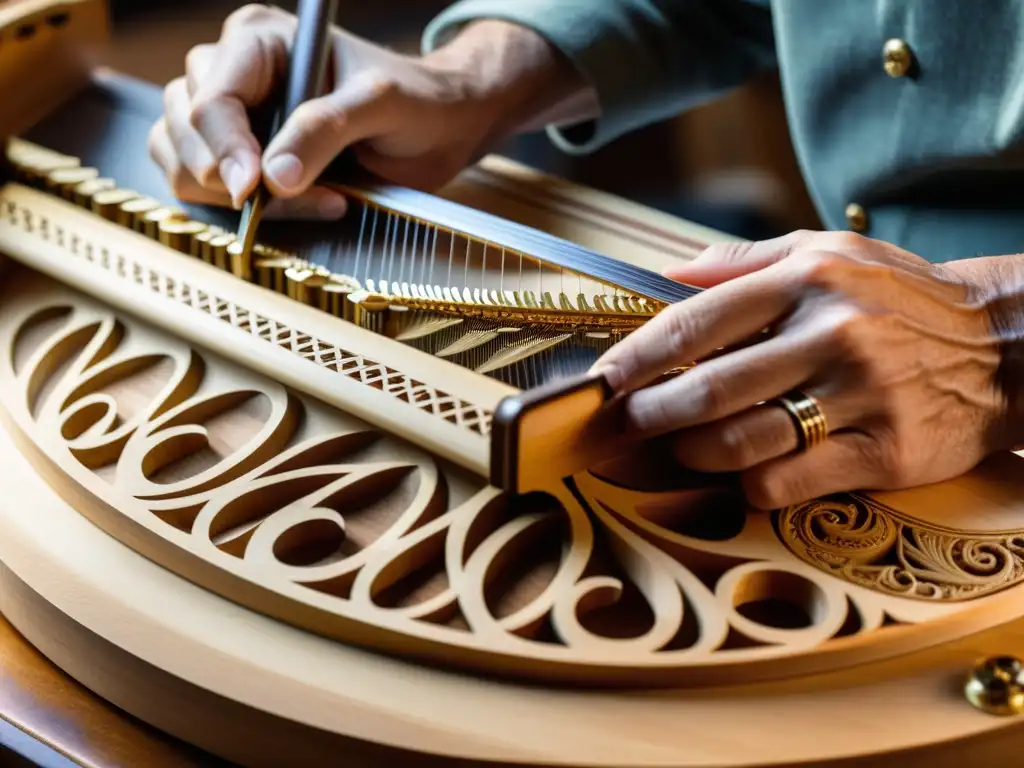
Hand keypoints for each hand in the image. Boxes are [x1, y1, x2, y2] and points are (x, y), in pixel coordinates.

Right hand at [149, 4, 589, 217]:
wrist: (440, 128)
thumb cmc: (416, 102)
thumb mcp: (379, 105)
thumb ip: (326, 130)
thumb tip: (273, 178)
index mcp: (259, 41)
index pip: (211, 98)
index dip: (225, 149)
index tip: (252, 189)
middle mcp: (232, 72)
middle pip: (184, 129)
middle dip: (230, 175)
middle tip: (289, 196)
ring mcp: (231, 116)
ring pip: (180, 159)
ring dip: (231, 196)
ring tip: (311, 198)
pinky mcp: (238, 156)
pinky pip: (200, 186)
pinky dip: (236, 210)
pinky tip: (297, 205)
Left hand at [592, 230, 1015, 508]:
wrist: (1004, 344)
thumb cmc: (900, 298)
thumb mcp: (828, 253)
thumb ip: (742, 262)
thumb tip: (664, 276)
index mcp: (807, 281)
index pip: (695, 323)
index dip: (635, 357)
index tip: (601, 379)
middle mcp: (831, 335)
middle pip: (706, 390)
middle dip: (646, 416)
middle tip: (618, 427)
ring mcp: (859, 397)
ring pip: (740, 443)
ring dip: (690, 454)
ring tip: (676, 448)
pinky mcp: (884, 453)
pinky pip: (786, 483)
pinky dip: (748, 485)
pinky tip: (744, 472)